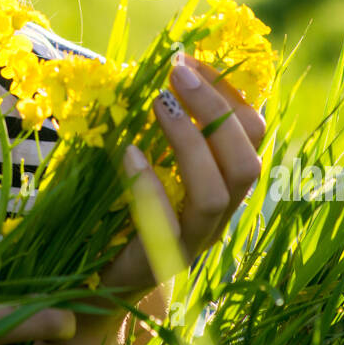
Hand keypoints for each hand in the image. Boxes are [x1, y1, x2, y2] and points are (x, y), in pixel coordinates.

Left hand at [39, 57, 266, 344]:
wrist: (92, 286)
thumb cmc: (118, 212)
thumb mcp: (143, 162)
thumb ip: (154, 127)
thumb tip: (145, 66)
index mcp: (221, 184)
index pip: (251, 135)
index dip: (228, 93)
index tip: (191, 59)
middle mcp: (217, 215)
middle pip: (247, 162)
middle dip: (216, 108)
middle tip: (175, 70)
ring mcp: (192, 241)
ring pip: (217, 192)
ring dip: (190, 140)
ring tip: (157, 103)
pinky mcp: (159, 261)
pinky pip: (166, 223)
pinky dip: (149, 183)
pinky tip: (126, 154)